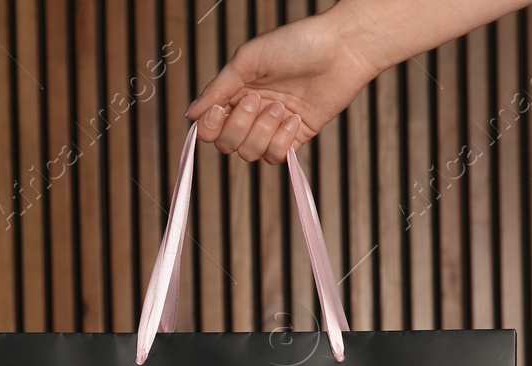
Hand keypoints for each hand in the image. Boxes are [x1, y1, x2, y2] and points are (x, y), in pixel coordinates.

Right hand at [184, 11, 376, 163]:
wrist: (342, 49)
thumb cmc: (296, 44)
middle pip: (228, 144)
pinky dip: (282, 140)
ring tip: (281, 107)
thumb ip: (218, 89)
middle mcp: (252, 113)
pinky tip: (295, 118)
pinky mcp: (296, 137)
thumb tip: (190, 115)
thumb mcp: (248, 59)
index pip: (210, 128)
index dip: (210, 127)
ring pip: (250, 153)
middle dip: (240, 126)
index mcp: (236, 93)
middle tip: (259, 100)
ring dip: (263, 131)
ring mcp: (274, 127)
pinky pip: (276, 156)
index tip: (221, 110)